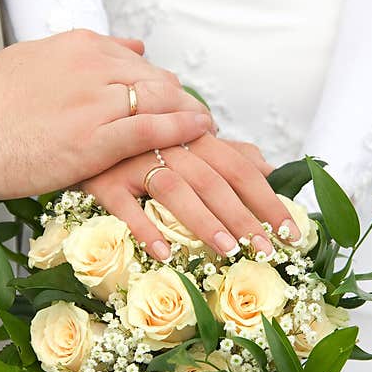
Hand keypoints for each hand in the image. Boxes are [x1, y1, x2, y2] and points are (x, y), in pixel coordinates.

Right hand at [0, 30, 212, 198]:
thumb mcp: (33, 59)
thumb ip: (83, 51)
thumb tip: (131, 44)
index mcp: (77, 45)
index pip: (135, 61)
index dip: (160, 84)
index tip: (174, 99)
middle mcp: (92, 66)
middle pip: (155, 79)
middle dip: (180, 100)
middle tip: (199, 118)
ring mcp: (95, 101)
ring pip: (160, 100)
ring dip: (189, 114)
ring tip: (209, 129)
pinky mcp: (95, 138)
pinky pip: (151, 128)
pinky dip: (181, 128)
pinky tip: (200, 131)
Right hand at [81, 134, 305, 261]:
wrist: (79, 118)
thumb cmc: (139, 136)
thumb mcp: (183, 137)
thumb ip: (223, 151)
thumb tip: (268, 164)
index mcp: (193, 136)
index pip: (240, 168)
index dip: (268, 198)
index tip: (292, 231)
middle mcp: (168, 145)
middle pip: (214, 181)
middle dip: (245, 217)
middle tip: (268, 251)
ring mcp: (134, 160)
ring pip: (175, 189)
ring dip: (203, 220)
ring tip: (227, 251)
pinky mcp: (103, 178)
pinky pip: (124, 204)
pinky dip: (144, 227)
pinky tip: (163, 252)